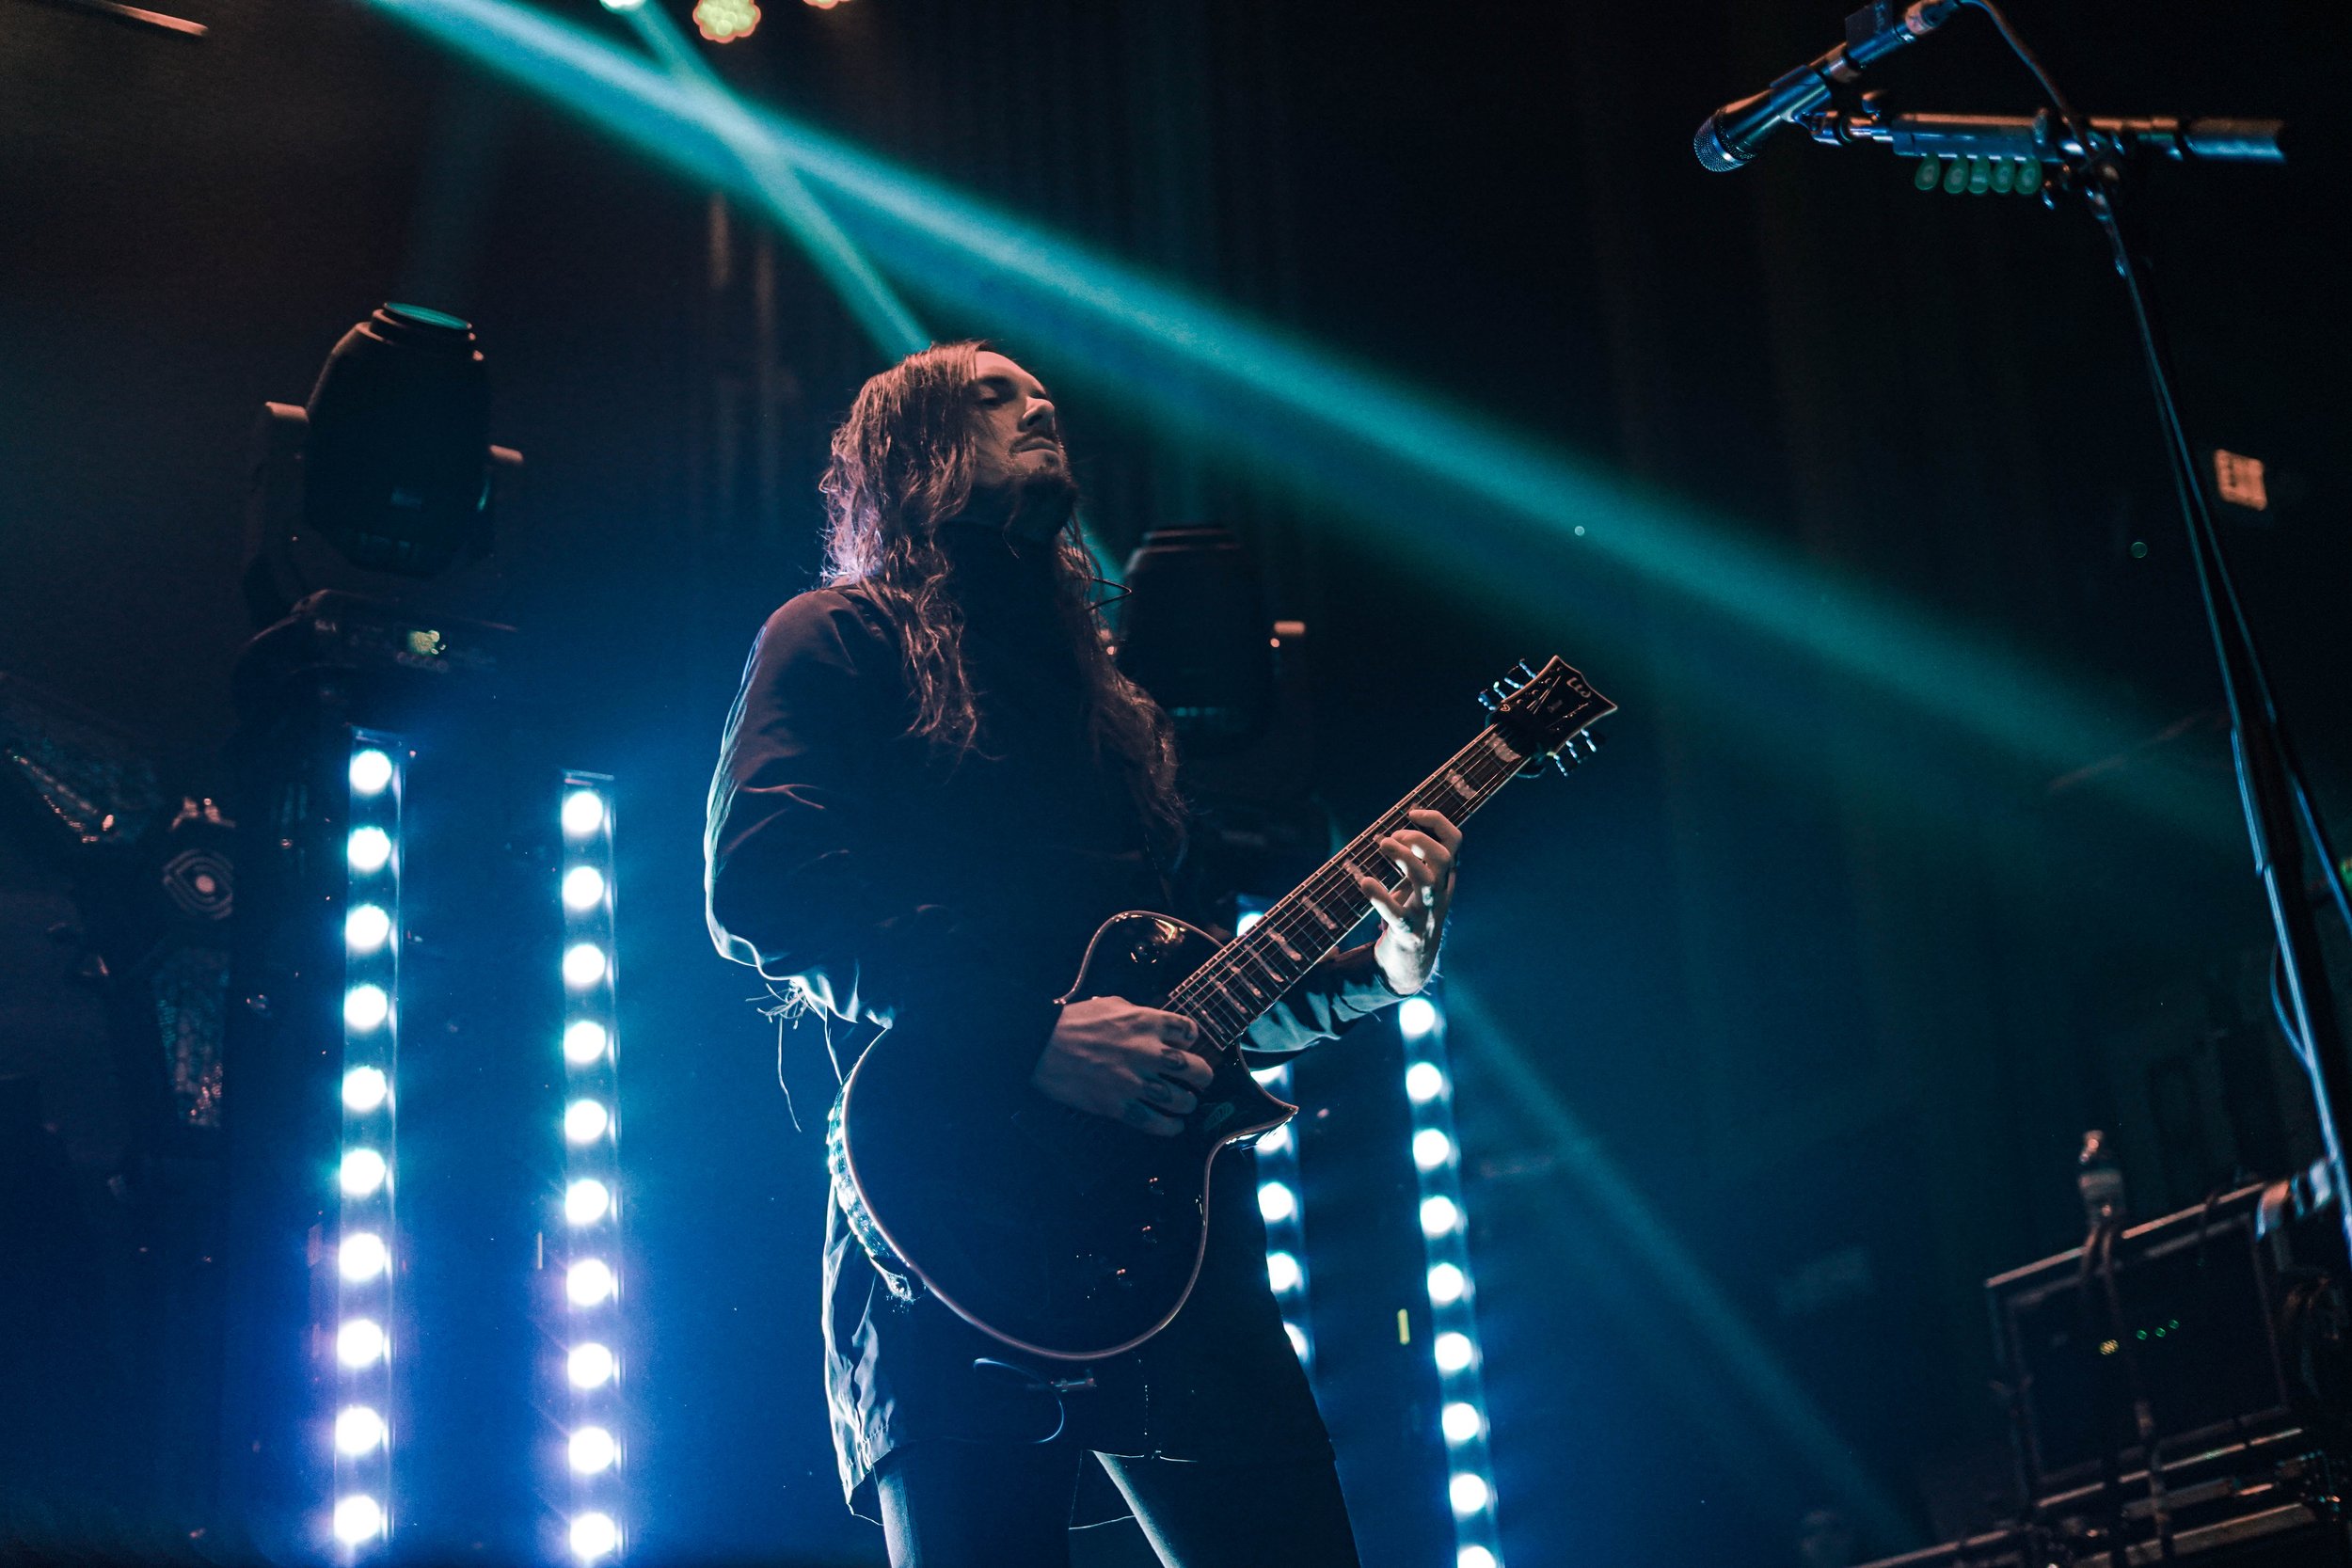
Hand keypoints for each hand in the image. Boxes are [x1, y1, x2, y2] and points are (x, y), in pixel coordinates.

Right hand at [1031, 995, 1214, 1137]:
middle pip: (1194, 1068)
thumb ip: (1138, 1013)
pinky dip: (1170, 1127)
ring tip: (1186, 1104)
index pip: (1188, 1031)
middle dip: (1202, 1076)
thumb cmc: (1072, 1022)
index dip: (1191, 1040)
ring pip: (1180, 1099)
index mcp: (1147, 1022)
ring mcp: (1135, 1081)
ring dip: (1188, 1103)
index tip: (1187, 1047)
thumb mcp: (1111, 1004)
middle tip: (1200, 1080)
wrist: (1042, 1045)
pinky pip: (1155, 1122)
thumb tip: (1152, 1022)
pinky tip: (1174, 1126)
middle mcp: (1148, 1052)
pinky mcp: (1119, 1105)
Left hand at [1358, 808, 1460, 995]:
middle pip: (1443, 859)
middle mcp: (1440, 893)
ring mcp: (1426, 914)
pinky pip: (1397, 914)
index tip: (1411, 813)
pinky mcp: (1408, 933)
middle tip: (1391, 838)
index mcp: (1445, 878)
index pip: (1455, 842)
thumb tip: (1388, 831)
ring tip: (1381, 845)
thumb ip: (1413, 860)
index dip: (1437, 821)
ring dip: (1403, 858)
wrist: (1412, 964)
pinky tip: (1365, 882)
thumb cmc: (1410, 914)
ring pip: (1426, 881)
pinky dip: (1381, 896)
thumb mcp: (1417, 885)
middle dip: (1418, 840)